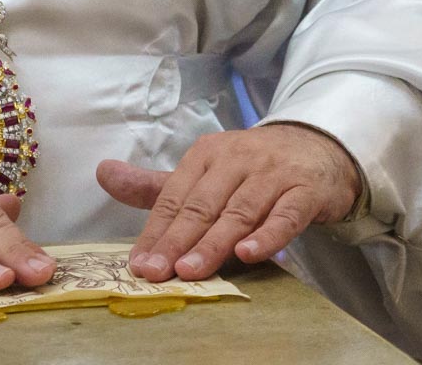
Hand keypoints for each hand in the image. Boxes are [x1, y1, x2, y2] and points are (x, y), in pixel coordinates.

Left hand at [97, 125, 360, 281]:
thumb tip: (103, 174)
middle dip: (177, 240)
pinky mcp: (305, 190)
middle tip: (155, 272)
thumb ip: (156, 185)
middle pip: (203, 204)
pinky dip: (268, 234)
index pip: (175, 196)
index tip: (138, 264)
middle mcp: (238, 158)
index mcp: (206, 153)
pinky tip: (249, 253)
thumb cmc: (252, 169)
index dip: (155, 231)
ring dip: (213, 242)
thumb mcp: (204, 172)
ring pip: (239, 211)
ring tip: (190, 270)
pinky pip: (285, 215)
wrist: (318, 149)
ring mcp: (273, 173)